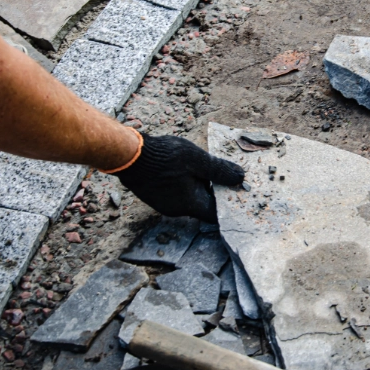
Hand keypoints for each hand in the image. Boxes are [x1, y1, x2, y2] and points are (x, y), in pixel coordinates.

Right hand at [115, 133, 243, 222]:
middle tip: (225, 176)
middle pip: (203, 205)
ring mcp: (164, 204)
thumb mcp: (197, 159)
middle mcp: (177, 210)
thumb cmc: (164, 157)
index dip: (228, 205)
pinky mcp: (155, 196)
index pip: (215, 214)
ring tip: (206, 169)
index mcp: (190, 204)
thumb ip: (219, 170)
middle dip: (214, 192)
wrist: (129, 155)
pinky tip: (186, 169)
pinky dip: (185, 184)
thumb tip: (241, 178)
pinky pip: (176, 193)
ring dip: (199, 186)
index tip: (238, 193)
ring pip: (189, 198)